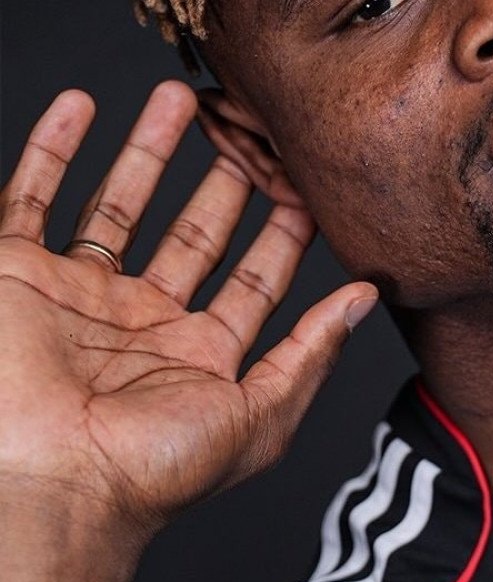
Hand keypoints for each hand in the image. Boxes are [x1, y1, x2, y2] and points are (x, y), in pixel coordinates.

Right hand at [0, 80, 376, 547]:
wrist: (51, 482)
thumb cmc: (155, 468)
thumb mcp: (261, 416)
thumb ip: (312, 352)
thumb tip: (368, 299)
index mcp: (200, 357)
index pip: (253, 279)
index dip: (283, 231)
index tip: (307, 182)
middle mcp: (141, 324)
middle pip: (192, 234)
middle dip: (222, 180)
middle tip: (248, 127)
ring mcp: (79, 296)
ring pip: (120, 205)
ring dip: (148, 151)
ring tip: (179, 98)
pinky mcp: (17, 276)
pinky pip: (30, 200)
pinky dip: (52, 150)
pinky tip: (78, 104)